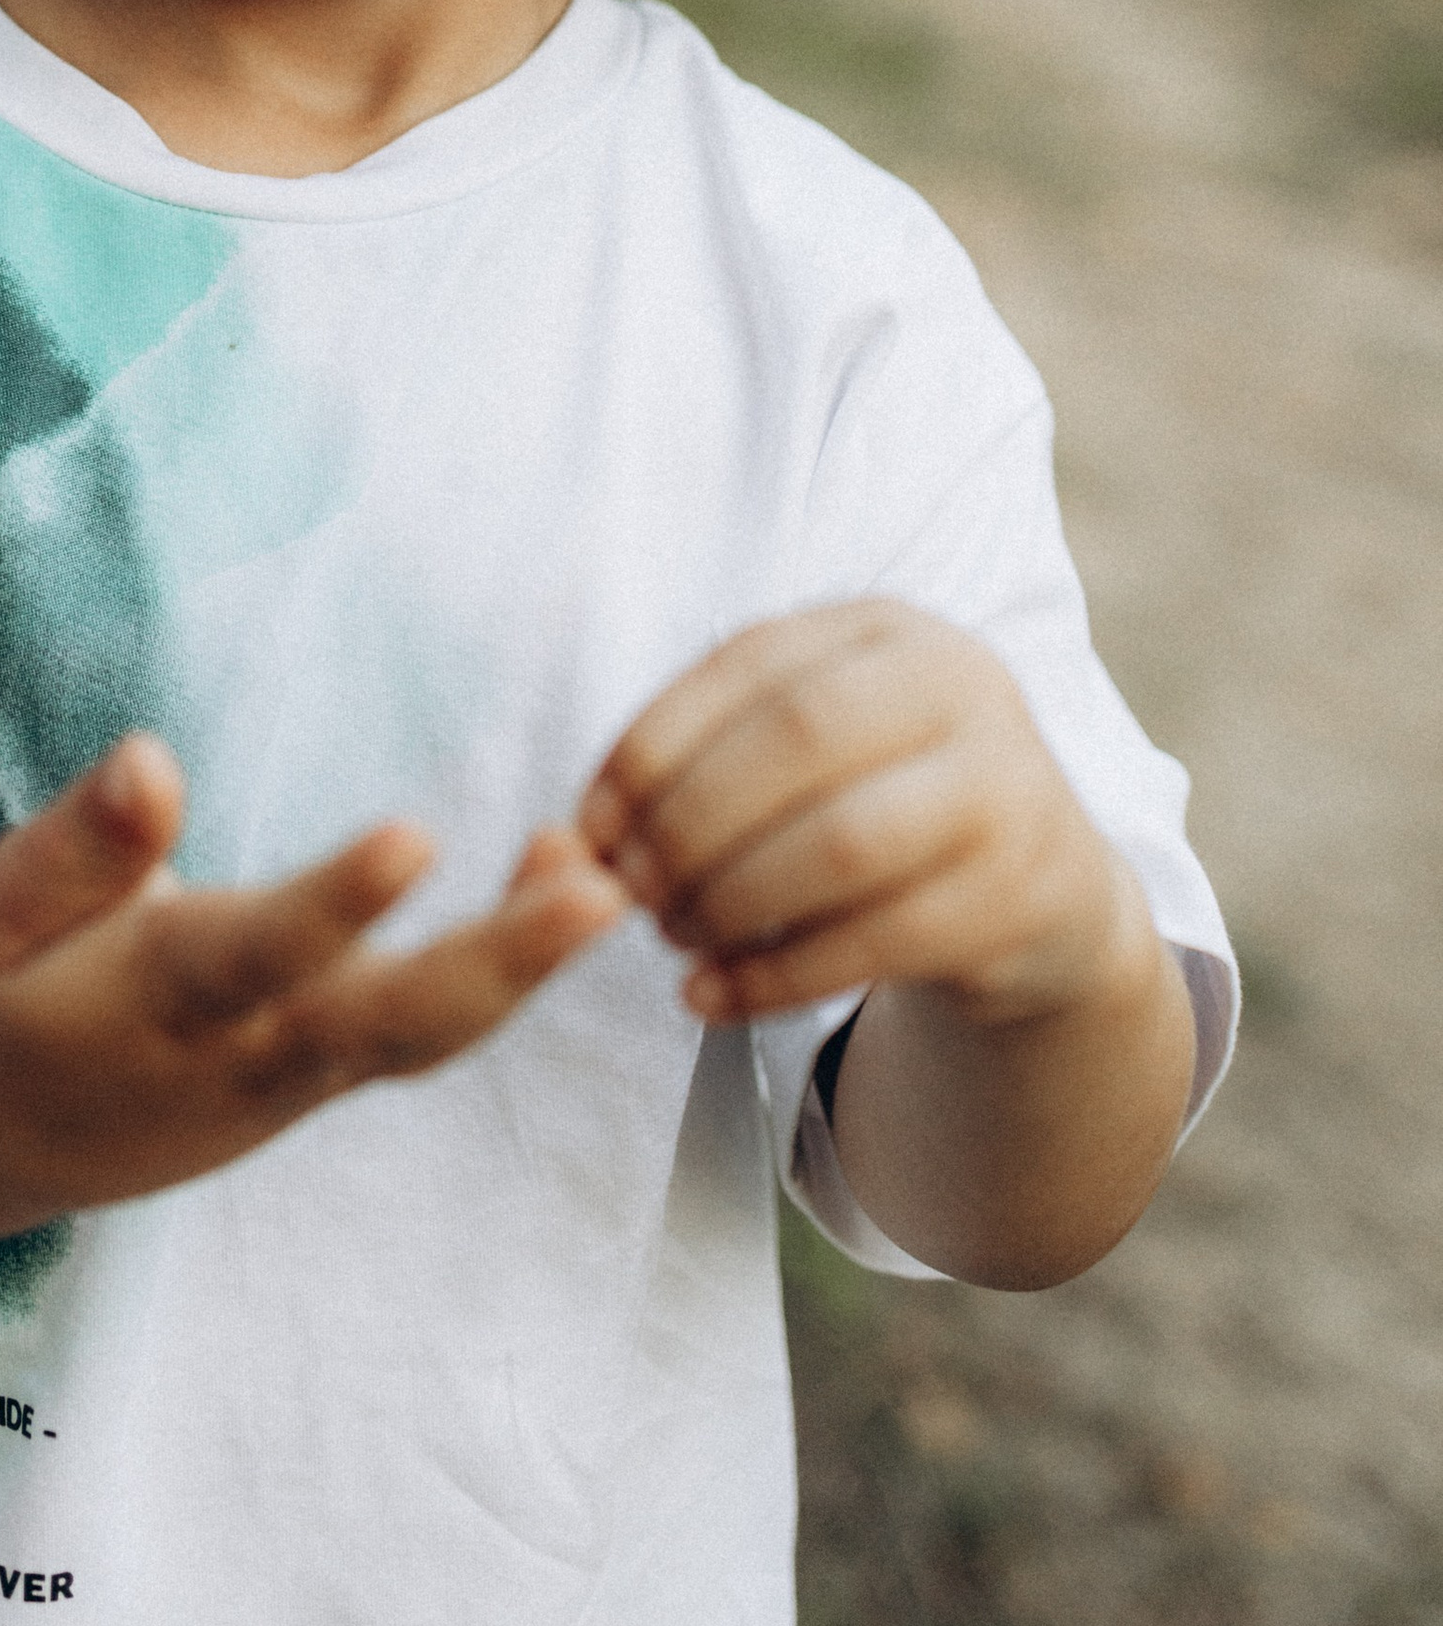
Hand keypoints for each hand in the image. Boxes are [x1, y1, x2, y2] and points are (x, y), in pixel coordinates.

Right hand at [0, 731, 622, 1222]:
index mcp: (154, 1002)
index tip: (415, 838)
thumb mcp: (6, 905)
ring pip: (425, 1039)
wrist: (2, 1138)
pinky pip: (428, 1031)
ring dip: (522, 967)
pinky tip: (567, 879)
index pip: (257, 953)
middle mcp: (244, 1054)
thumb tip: (150, 754)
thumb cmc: (12, 987)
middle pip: (383, 1023)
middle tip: (596, 895)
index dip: (335, 903)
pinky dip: (502, 965)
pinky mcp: (328, 1078)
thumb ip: (85, 842)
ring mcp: (298, 1080)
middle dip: (495, 962)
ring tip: (607, 878)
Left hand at [576, 603, 1147, 1031]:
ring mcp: (1006, 788)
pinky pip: (878, 941)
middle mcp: (962, 686)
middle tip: (629, 889)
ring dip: (731, 900)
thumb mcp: (815, 748)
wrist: (1044, 898)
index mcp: (888, 628)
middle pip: (799, 738)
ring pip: (842, 841)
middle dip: (690, 820)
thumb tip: (580, 837)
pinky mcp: (1023, 897)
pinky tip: (712, 997)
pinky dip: (775, 976)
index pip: (751, 664)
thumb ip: (709, 762)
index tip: (589, 821)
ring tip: (672, 938)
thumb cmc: (882, 802)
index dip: (654, 742)